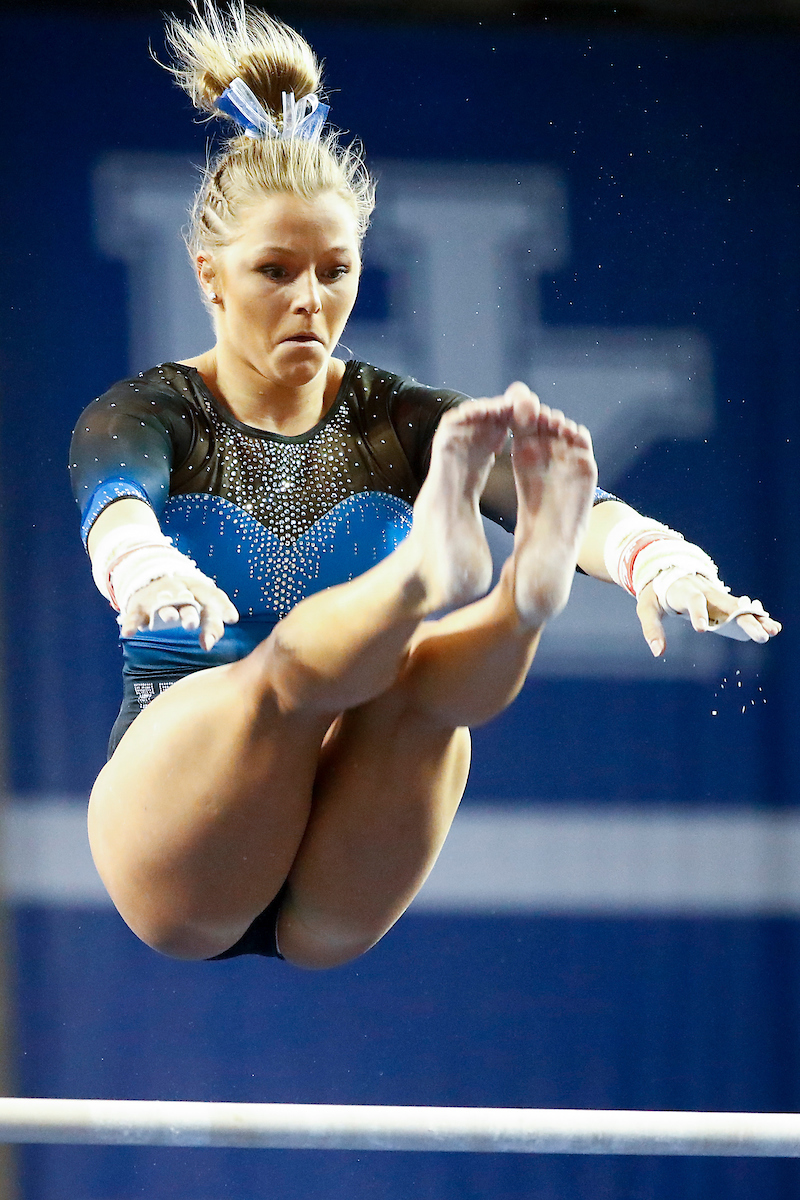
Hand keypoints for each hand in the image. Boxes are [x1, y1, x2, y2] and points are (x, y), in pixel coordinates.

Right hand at [119, 574, 238, 651]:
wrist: (151, 579)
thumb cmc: (186, 600)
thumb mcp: (201, 607)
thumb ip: (212, 625)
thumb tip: (213, 641)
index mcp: (198, 589)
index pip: (213, 596)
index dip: (223, 606)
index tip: (232, 619)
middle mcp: (179, 591)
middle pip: (187, 601)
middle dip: (190, 612)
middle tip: (192, 623)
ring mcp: (158, 597)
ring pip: (162, 604)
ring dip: (166, 612)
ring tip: (169, 619)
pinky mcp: (139, 605)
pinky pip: (134, 614)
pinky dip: (131, 623)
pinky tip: (129, 633)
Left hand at [636, 574, 780, 656]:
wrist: (666, 571)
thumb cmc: (656, 593)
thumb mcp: (646, 608)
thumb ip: (651, 629)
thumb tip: (657, 652)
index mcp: (684, 590)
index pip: (693, 600)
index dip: (698, 612)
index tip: (702, 629)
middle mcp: (705, 591)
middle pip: (726, 604)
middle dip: (744, 619)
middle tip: (759, 635)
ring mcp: (716, 595)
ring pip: (739, 606)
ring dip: (757, 618)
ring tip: (773, 631)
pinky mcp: (723, 601)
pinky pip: (742, 608)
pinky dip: (757, 616)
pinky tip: (773, 627)